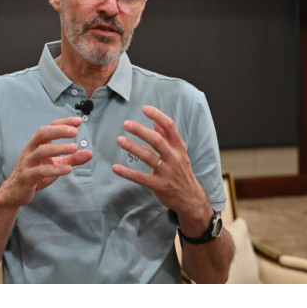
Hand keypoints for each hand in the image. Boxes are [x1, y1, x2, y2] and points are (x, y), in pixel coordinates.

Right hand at [0, 117, 92, 207]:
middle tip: (74, 132)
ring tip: (74, 148)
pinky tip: (67, 169)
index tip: (78, 121)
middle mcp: (31, 150)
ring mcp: (27, 162)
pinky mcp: (26, 176)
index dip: (63, 123)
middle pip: (43, 134)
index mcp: (37, 144)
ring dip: (59, 148)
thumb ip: (72, 159)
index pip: (50, 128)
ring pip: (41, 151)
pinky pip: (40, 171)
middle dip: (59, 130)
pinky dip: (55, 169)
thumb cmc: (35, 175)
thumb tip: (90, 153)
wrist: (15, 192)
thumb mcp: (56, 165)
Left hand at [112, 105, 210, 232]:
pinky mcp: (159, 185)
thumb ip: (167, 137)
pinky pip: (140, 178)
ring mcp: (167, 172)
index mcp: (179, 147)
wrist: (191, 198)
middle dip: (141, 131)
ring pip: (148, 157)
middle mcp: (174, 157)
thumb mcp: (179, 152)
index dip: (157, 116)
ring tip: (119, 140)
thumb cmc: (182, 171)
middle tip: (126, 123)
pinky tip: (116, 167)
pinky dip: (127, 173)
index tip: (144, 108)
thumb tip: (156, 120)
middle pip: (157, 140)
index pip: (170, 127)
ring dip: (133, 147)